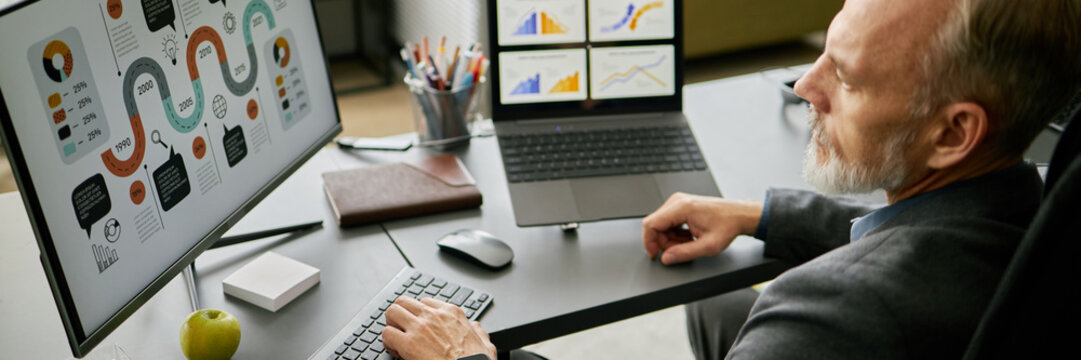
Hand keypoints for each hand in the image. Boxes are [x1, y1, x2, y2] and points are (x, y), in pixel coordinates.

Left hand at [383, 297, 496, 359]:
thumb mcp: (484, 344)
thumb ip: (479, 333)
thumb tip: (477, 329)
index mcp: (452, 313)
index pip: (424, 302)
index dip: (419, 314)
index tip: (419, 325)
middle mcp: (434, 316)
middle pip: (405, 301)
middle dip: (400, 314)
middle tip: (402, 328)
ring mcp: (420, 327)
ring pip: (392, 312)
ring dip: (392, 325)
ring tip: (396, 337)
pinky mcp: (409, 344)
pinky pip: (387, 333)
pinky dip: (388, 342)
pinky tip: (397, 350)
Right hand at [642, 192, 762, 264]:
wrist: (739, 215)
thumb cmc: (728, 225)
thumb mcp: (708, 246)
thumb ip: (684, 253)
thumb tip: (666, 258)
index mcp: (682, 207)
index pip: (651, 224)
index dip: (649, 242)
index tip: (655, 254)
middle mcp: (677, 201)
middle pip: (655, 225)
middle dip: (663, 242)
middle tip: (680, 251)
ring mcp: (678, 201)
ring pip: (661, 225)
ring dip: (671, 239)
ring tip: (689, 243)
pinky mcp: (680, 205)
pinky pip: (668, 222)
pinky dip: (675, 234)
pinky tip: (689, 237)